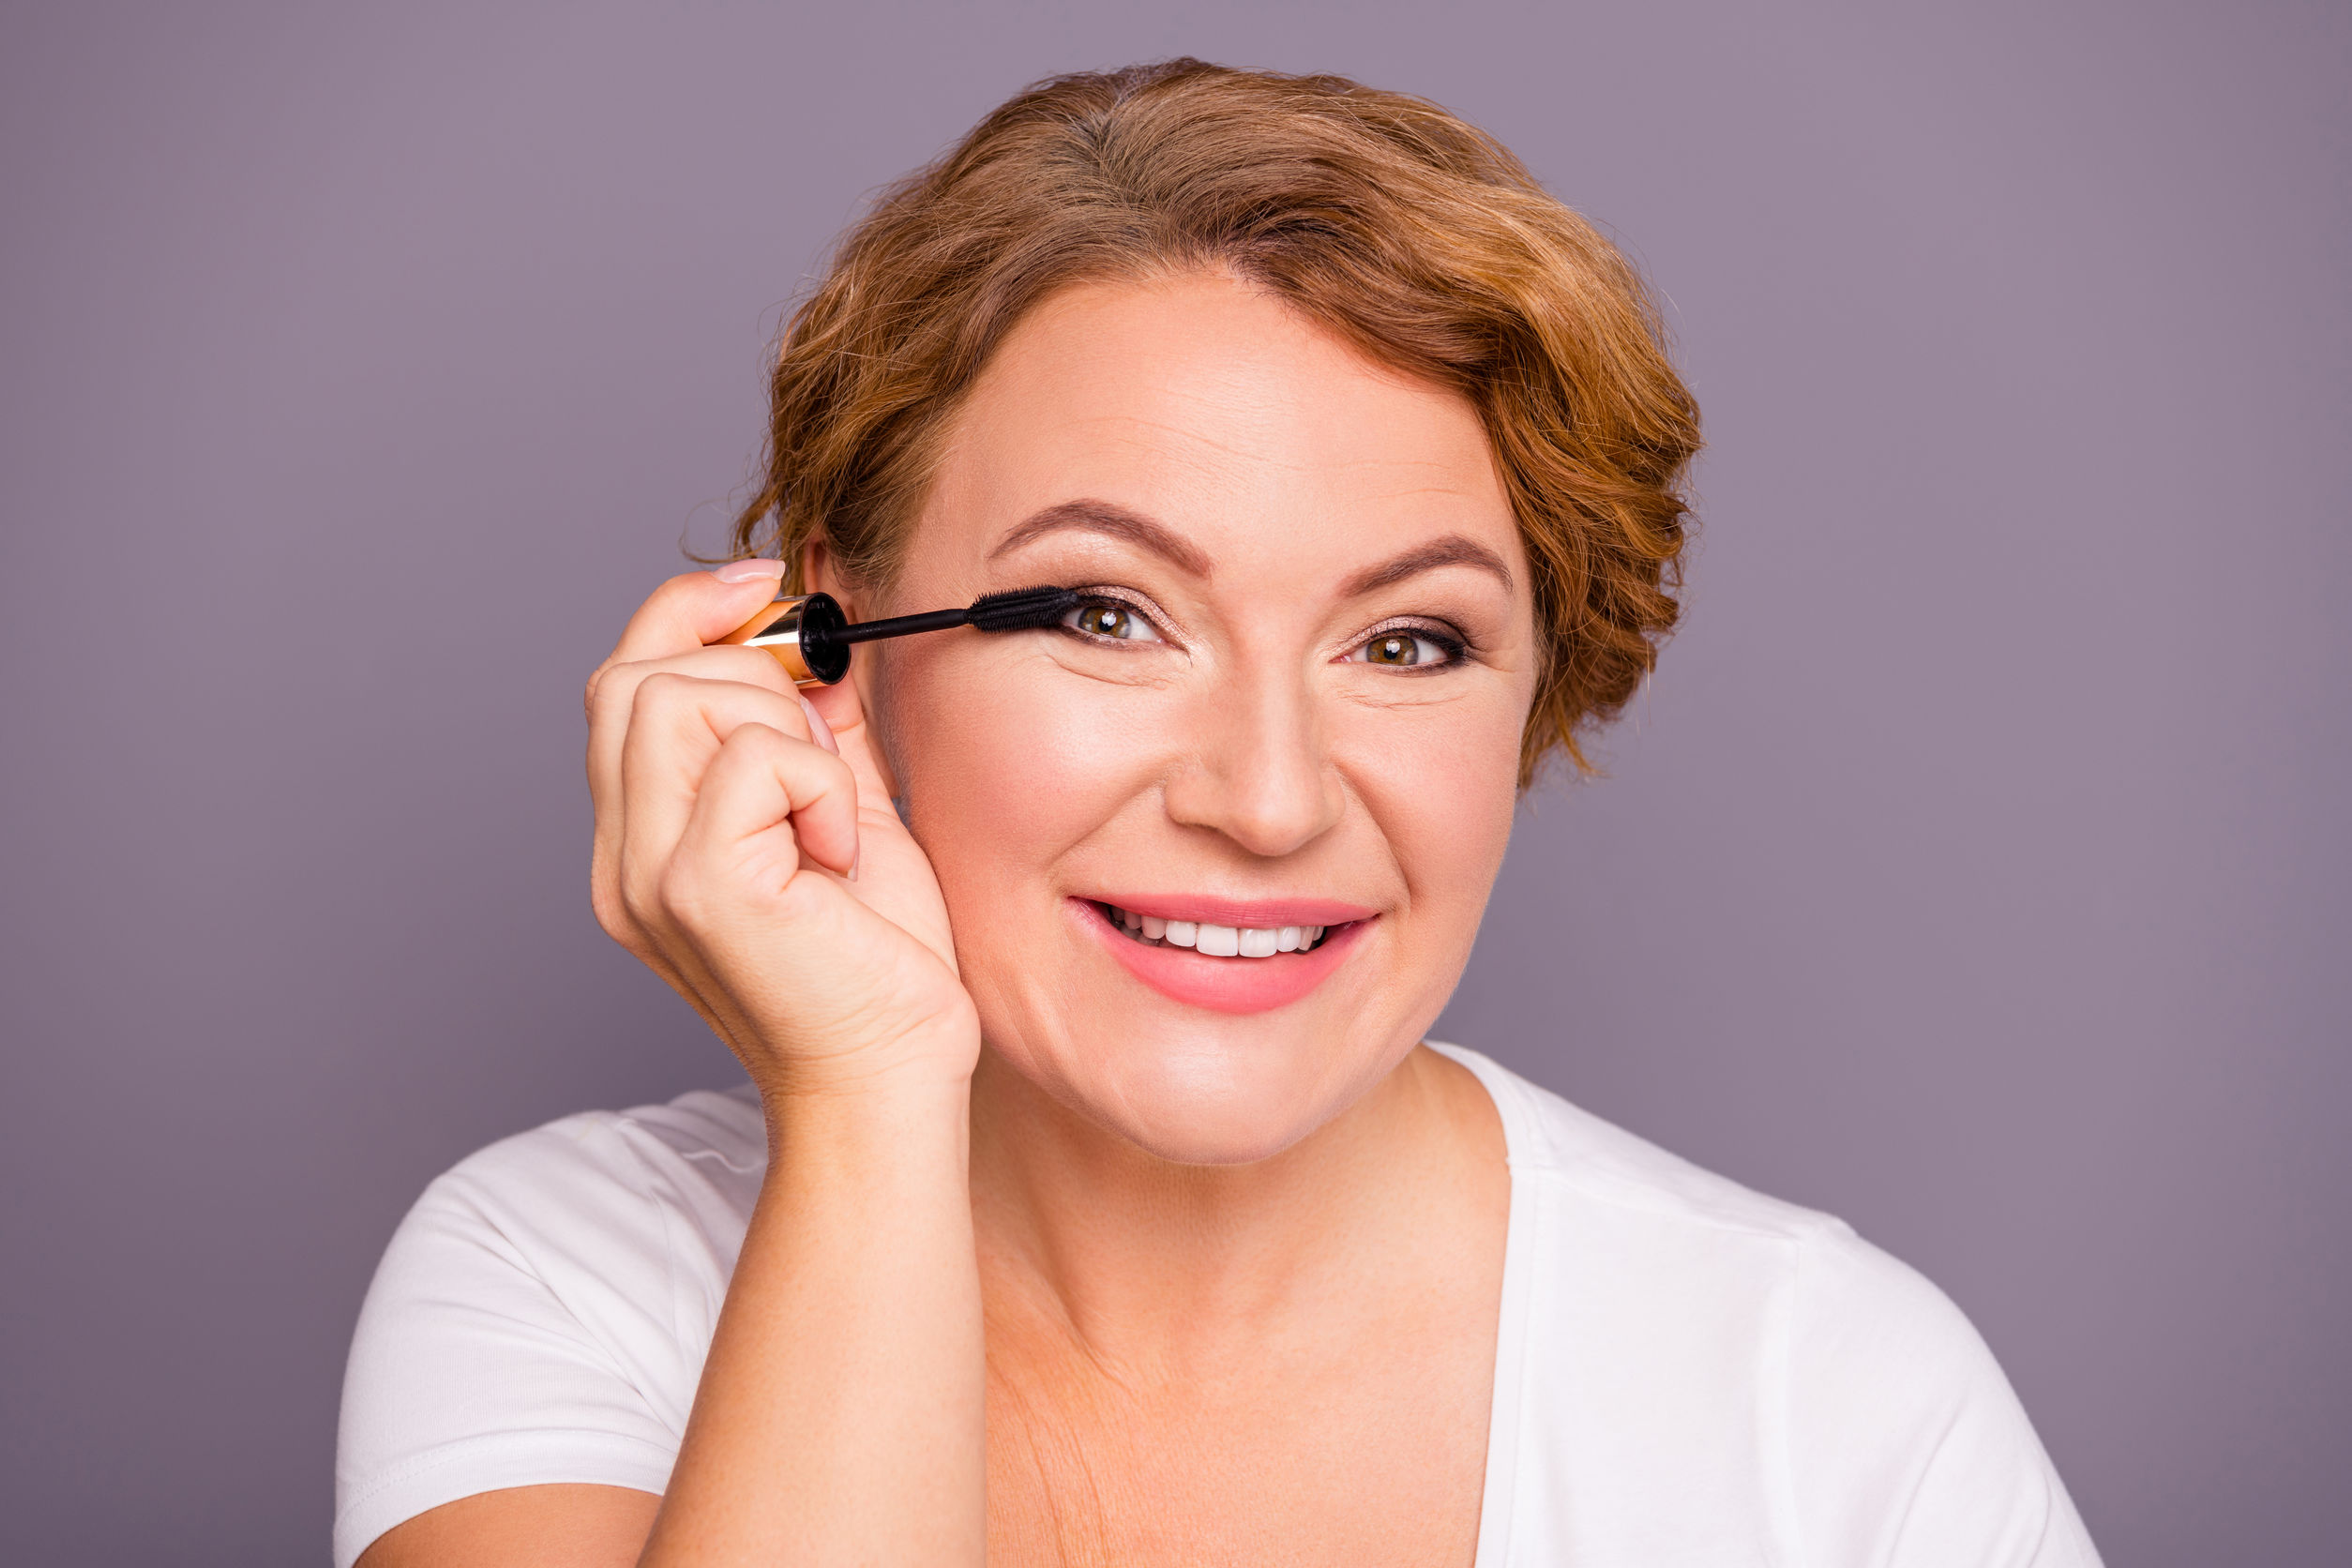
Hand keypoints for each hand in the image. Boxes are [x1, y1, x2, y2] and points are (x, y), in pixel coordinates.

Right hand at [585, 564, 978, 1098]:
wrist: (892, 1079)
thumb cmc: (878, 968)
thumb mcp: (846, 816)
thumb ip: (818, 734)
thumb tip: (818, 641)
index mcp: (644, 840)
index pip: (620, 681)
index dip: (685, 612)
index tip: (766, 589)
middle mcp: (623, 858)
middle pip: (633, 675)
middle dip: (746, 675)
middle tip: (823, 749)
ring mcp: (647, 874)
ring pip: (678, 697)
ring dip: (782, 732)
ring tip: (827, 815)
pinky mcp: (697, 886)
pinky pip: (751, 759)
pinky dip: (820, 785)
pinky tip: (838, 856)